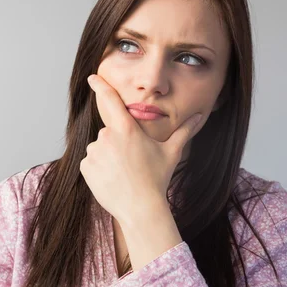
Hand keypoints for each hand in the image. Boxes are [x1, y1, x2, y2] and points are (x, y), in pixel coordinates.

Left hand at [81, 74, 201, 224]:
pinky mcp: (86, 167)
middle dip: (118, 143)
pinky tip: (113, 180)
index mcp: (126, 128)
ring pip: (100, 148)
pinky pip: (91, 163)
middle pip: (110, 132)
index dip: (100, 86)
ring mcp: (94, 152)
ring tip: (124, 173)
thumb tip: (200, 115)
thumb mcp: (171, 152)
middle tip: (132, 162)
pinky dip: (99, 169)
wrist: (141, 209)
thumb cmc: (157, 179)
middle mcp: (107, 136)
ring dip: (108, 157)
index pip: (110, 99)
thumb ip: (184, 131)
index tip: (92, 77)